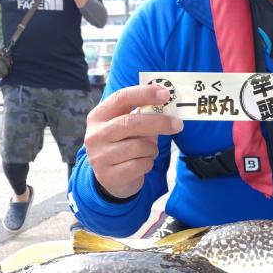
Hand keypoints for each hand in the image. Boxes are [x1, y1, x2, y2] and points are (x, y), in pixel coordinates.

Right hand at [84, 84, 183, 198]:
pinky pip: (140, 165)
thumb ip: (142, 114)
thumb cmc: (124, 145)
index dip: (144, 93)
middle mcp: (95, 135)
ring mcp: (99, 156)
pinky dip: (148, 163)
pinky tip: (142, 163)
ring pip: (138, 147)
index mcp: (99, 116)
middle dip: (159, 122)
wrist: (111, 178)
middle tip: (178, 124)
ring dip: (151, 148)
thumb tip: (166, 102)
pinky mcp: (109, 176)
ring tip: (149, 151)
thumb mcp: (128, 127)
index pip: (121, 98)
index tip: (165, 94)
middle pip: (131, 122)